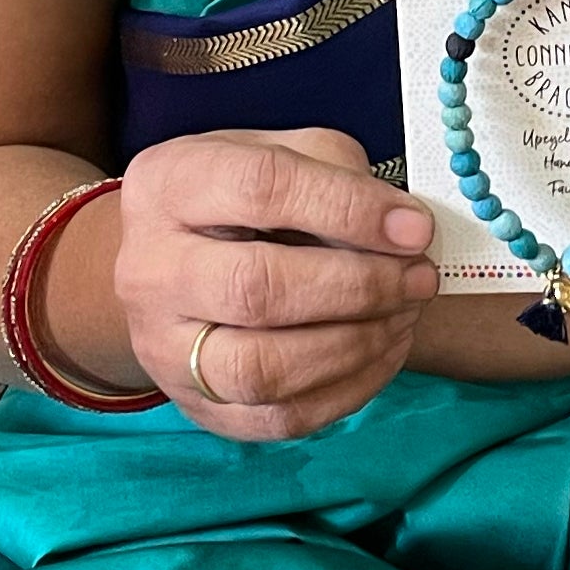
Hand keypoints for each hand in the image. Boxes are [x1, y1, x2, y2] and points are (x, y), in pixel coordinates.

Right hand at [114, 127, 437, 440]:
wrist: (170, 260)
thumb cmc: (237, 198)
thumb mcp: (279, 150)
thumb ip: (335, 173)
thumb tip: (401, 229)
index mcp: (171, 183)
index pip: (262, 189)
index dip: (349, 209)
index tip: (414, 227)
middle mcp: (151, 269)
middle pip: (257, 289)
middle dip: (358, 286)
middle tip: (418, 276)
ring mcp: (163, 348)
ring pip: (263, 369)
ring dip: (355, 344)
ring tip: (404, 314)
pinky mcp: (195, 406)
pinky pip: (278, 419)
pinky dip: (347, 390)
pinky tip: (383, 351)